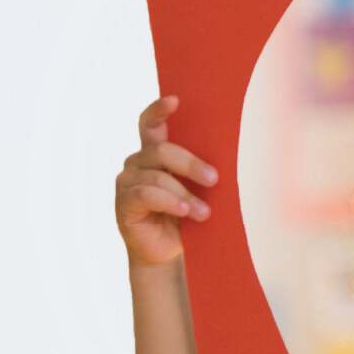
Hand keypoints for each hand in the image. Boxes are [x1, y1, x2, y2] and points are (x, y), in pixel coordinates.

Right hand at [115, 96, 217, 266]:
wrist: (168, 252)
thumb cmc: (186, 216)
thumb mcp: (197, 190)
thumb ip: (201, 171)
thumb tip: (230, 157)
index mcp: (154, 153)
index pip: (150, 123)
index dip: (159, 109)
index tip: (175, 100)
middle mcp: (137, 163)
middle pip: (162, 151)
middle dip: (191, 164)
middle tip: (214, 179)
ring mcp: (126, 182)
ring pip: (157, 176)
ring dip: (185, 194)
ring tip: (204, 213)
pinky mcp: (123, 203)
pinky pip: (146, 195)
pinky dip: (169, 202)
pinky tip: (185, 211)